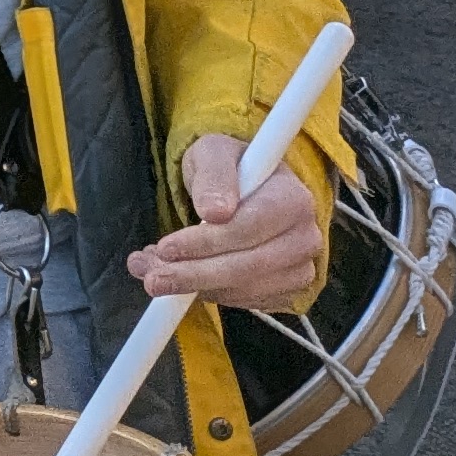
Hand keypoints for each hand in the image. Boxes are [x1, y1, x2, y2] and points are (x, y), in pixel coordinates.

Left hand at [133, 133, 323, 308]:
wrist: (244, 187)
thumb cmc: (228, 167)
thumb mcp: (213, 153)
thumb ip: (214, 174)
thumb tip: (214, 211)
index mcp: (294, 198)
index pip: (250, 228)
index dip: (207, 242)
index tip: (167, 247)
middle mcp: (305, 237)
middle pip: (248, 266)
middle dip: (194, 274)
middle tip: (151, 277)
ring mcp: (299, 268)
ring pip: (245, 289)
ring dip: (195, 287)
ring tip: (153, 274)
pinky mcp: (286, 290)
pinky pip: (245, 302)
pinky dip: (208, 295)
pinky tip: (180, 280)